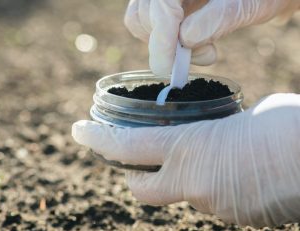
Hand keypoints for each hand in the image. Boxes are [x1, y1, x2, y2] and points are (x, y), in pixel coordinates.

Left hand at [72, 93, 299, 226]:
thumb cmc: (283, 127)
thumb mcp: (235, 120)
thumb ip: (211, 133)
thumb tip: (211, 139)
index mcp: (188, 149)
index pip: (125, 148)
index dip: (97, 140)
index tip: (78, 131)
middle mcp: (192, 184)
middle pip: (139, 188)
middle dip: (132, 177)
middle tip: (136, 161)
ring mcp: (212, 207)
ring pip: (180, 196)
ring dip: (182, 180)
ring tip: (207, 159)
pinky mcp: (234, 219)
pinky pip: (210, 204)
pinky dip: (211, 189)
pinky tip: (233, 174)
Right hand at [125, 0, 299, 74]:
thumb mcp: (248, 4)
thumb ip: (218, 18)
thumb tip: (185, 39)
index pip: (160, 5)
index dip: (162, 38)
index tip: (171, 67)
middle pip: (142, 16)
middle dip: (166, 46)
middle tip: (205, 55)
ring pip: (139, 22)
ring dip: (165, 46)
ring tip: (203, 48)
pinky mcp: (163, 6)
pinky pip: (146, 25)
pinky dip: (164, 43)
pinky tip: (192, 43)